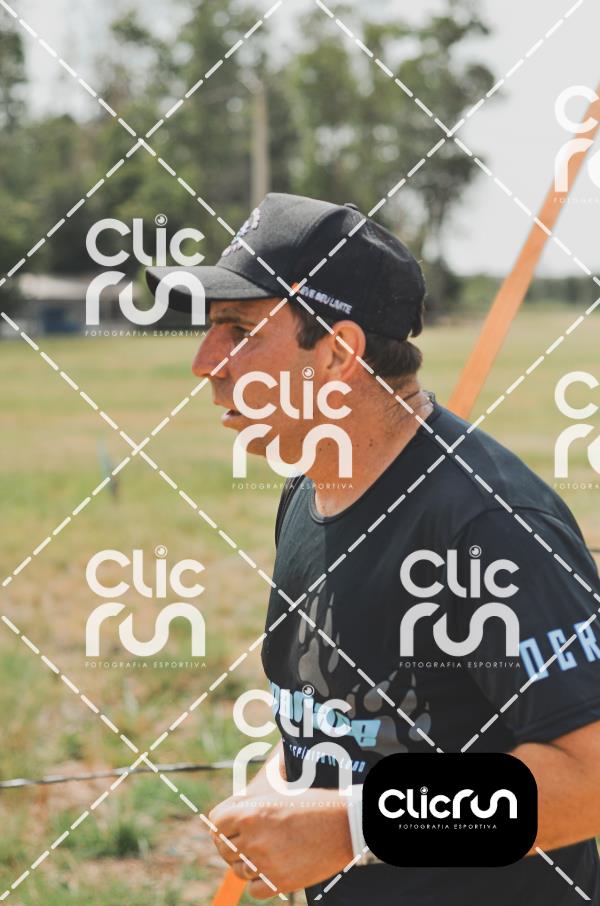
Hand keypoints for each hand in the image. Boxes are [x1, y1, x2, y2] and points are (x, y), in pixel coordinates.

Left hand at [208, 788, 353, 898]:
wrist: (343, 824)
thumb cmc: (311, 803)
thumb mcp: (276, 794)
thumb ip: (247, 805)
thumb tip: (221, 819)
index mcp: (251, 812)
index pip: (216, 823)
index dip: (223, 824)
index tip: (231, 827)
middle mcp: (254, 838)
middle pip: (224, 849)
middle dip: (234, 845)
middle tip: (250, 841)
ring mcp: (266, 862)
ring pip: (238, 871)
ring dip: (248, 864)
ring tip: (268, 852)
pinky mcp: (279, 882)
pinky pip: (254, 889)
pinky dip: (261, 882)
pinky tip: (274, 868)